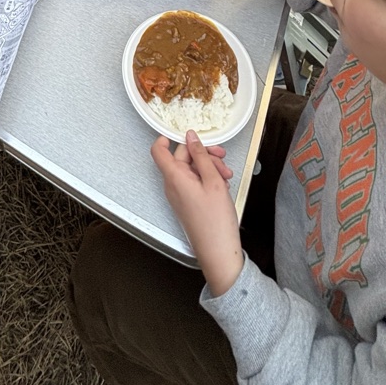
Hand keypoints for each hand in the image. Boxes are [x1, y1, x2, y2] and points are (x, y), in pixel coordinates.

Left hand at [152, 132, 242, 296]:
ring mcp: (179, 195)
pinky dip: (208, 178)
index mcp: (174, 177)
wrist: (218, 251)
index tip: (185, 133)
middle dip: (203, 153)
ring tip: (226, 176)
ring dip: (209, 167)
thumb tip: (191, 137)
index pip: (159, 150)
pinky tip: (222, 185)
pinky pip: (194, 182)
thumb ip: (201, 156)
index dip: (168, 137)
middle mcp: (172, 185)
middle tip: (222, 157)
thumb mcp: (213, 181)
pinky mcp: (187, 202)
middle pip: (182, 157)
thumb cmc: (215, 221)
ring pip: (191, 169)